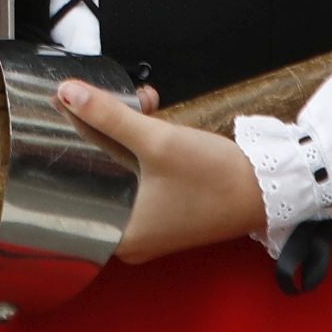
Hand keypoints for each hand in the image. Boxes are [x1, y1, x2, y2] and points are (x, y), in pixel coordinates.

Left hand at [53, 78, 272, 263]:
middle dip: (104, 131)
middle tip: (107, 99)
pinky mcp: (166, 211)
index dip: (67, 146)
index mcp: (120, 236)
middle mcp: (130, 238)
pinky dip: (144, 147)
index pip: (72, 188)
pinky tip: (154, 116)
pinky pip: (141, 176)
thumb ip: (109, 116)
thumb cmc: (216, 178)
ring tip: (142, 102)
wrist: (271, 188)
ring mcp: (150, 226)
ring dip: (127, 133)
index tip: (61, 114)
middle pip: (98, 176)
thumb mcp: (157, 140)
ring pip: (121, 171)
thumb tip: (67, 93)